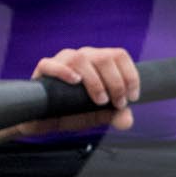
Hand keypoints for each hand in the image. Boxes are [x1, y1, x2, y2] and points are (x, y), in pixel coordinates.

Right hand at [21, 45, 138, 135]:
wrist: (45, 120)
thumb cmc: (72, 111)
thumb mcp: (97, 115)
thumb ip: (114, 116)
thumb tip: (127, 119)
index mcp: (98, 61)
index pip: (119, 55)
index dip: (130, 75)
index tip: (132, 97)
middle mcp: (82, 56)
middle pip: (104, 57)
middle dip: (116, 83)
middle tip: (116, 103)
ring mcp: (62, 61)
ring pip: (80, 58)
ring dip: (95, 81)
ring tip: (100, 100)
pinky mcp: (43, 70)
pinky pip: (51, 64)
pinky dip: (64, 71)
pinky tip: (75, 81)